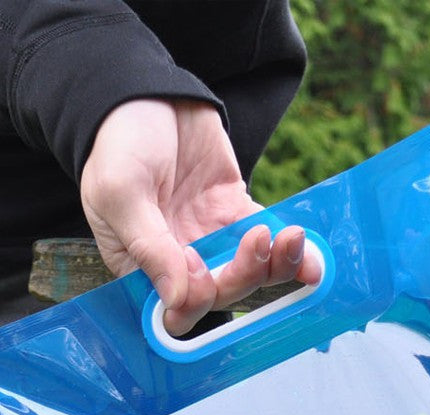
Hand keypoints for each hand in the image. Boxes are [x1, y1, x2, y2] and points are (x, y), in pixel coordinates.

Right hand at [80, 98, 320, 335]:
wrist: (144, 89)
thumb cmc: (118, 143)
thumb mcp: (120, 193)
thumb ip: (149, 247)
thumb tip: (176, 299)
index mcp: (140, 265)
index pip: (175, 309)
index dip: (196, 301)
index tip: (201, 270)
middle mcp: (176, 261)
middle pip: (220, 293)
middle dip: (245, 276)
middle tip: (256, 240)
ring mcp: (209, 237)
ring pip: (249, 273)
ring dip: (275, 266)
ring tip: (290, 237)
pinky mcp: (235, 211)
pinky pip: (267, 241)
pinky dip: (291, 250)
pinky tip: (311, 254)